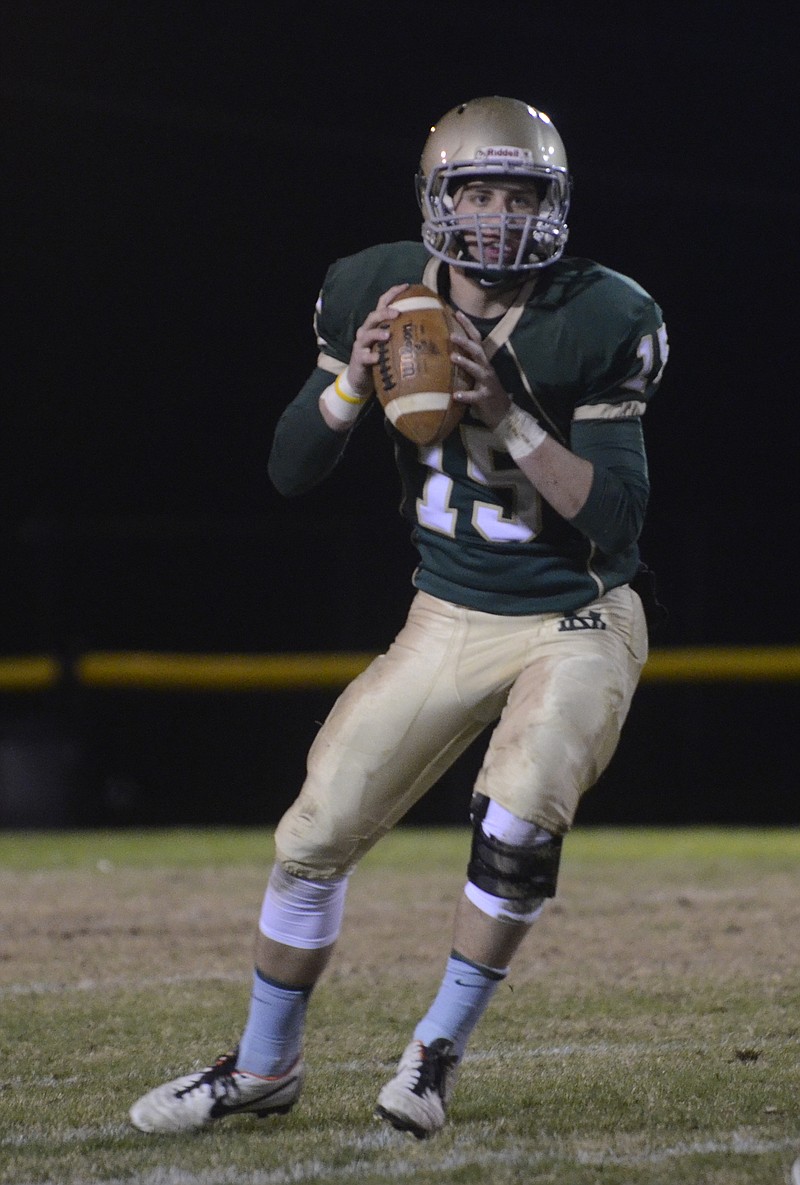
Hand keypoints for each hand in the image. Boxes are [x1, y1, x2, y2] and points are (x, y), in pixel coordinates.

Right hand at [345, 283, 409, 396]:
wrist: (360, 380)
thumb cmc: (381, 360)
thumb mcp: (392, 345)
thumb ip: (403, 335)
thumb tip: (431, 328)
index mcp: (377, 325)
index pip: (383, 303)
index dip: (393, 293)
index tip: (407, 286)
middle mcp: (367, 331)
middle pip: (373, 316)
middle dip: (385, 312)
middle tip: (397, 312)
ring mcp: (361, 345)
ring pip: (367, 334)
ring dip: (377, 333)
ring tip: (387, 335)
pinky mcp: (358, 359)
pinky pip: (364, 356)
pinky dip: (371, 356)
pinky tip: (377, 358)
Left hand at [449, 312, 511, 428]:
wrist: (504, 414)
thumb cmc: (486, 394)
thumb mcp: (476, 377)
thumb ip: (466, 366)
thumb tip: (446, 354)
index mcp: (483, 363)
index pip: (476, 340)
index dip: (468, 326)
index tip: (457, 312)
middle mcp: (486, 369)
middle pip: (478, 351)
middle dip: (466, 342)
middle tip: (451, 335)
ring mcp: (487, 384)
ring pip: (478, 369)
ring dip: (466, 363)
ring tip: (453, 357)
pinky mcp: (485, 398)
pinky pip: (475, 396)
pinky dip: (465, 395)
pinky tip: (455, 395)